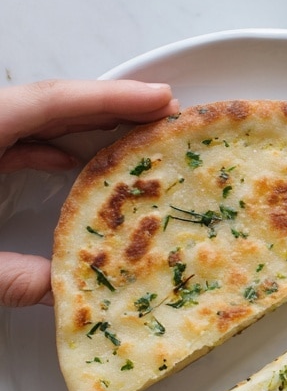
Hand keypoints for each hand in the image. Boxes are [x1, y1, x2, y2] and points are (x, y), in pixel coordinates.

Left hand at [0, 79, 177, 306]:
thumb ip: (12, 276)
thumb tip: (64, 293)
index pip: (51, 101)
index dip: (110, 97)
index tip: (163, 98)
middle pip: (49, 102)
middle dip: (109, 105)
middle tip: (166, 113)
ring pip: (33, 115)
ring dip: (82, 122)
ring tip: (132, 131)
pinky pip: (12, 134)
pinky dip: (45, 143)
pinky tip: (65, 160)